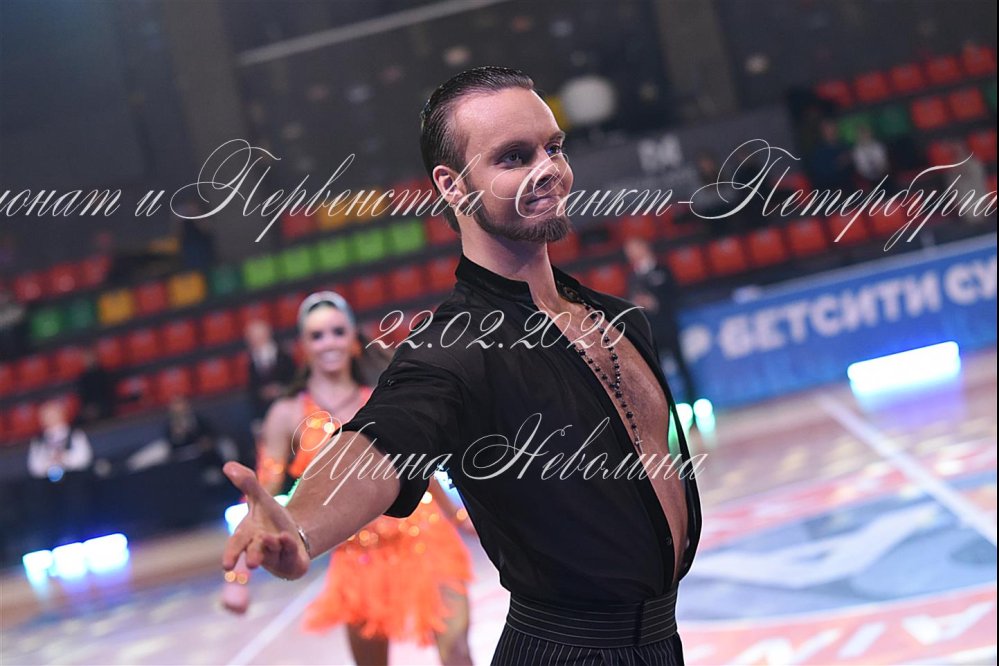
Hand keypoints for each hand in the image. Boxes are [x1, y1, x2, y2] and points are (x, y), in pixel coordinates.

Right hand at [222, 462, 309, 580]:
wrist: (294, 535)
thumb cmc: (270, 520)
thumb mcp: (261, 499)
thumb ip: (247, 483)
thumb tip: (228, 465)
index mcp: (248, 535)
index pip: (237, 544)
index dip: (231, 555)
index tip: (226, 566)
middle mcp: (260, 549)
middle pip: (254, 552)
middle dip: (253, 556)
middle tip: (252, 564)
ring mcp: (276, 557)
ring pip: (273, 552)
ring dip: (272, 546)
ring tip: (271, 538)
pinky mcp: (292, 562)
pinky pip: (291, 554)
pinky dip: (289, 546)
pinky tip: (287, 537)